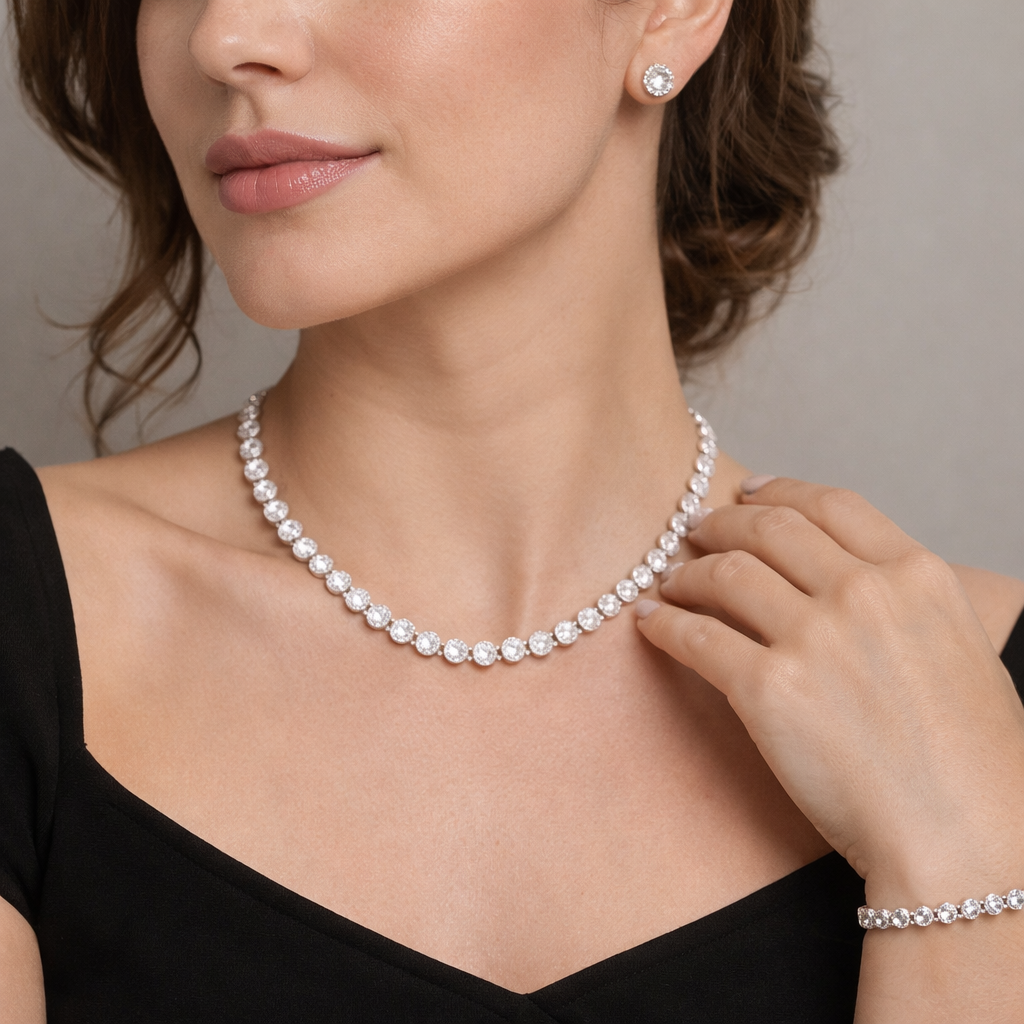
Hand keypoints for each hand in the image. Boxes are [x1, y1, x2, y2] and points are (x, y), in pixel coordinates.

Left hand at [636, 478, 1023, 903]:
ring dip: (685, 572)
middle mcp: (863, 592)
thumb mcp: (960, 647)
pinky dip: (663, 623)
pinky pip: (695, 635)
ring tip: (668, 581)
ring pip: (724, 573)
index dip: (778, 490)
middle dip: (720, 523)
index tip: (746, 493)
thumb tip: (848, 580)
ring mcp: (813, 637)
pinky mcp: (768, 689)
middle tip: (693, 531)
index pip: (830, 504)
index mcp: (917, 575)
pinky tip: (650, 621)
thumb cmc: (974, 761)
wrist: (966, 836)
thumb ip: (903, 602)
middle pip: (768, 528)